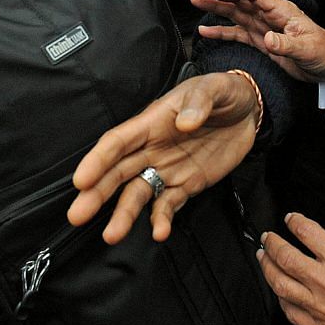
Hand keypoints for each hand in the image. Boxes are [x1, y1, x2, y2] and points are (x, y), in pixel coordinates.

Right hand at [68, 71, 259, 243]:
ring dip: (124, 214)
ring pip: (137, 194)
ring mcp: (167, 168)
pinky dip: (162, 219)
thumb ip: (199, 103)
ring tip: (112, 236)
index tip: (81, 180)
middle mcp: (152, 148)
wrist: (247, 111)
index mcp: (151, 122)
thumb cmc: (222, 93)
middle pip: (118, 173)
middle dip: (96, 194)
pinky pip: (169, 204)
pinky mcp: (186, 185)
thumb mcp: (213, 88)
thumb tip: (185, 123)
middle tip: (77, 215)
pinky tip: (160, 233)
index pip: (117, 142)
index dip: (98, 160)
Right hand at [192, 0, 324, 83]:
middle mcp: (270, 15)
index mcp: (282, 11)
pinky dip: (221, 32)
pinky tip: (205, 30)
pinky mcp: (261, 41)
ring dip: (215, 7)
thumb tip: (268, 39)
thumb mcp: (306, 49)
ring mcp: (264, 27)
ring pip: (235, 13)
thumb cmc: (323, 52)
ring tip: (195, 0)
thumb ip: (286, 44)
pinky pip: (237, 33)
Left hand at [258, 213, 324, 324]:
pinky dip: (281, 298)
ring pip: (280, 285)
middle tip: (268, 238)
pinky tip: (280, 289)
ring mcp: (320, 308)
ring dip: (268, 268)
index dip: (294, 222)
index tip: (290, 219)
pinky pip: (289, 311)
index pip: (307, 233)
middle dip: (272, 244)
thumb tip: (317, 240)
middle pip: (285, 258)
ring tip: (264, 258)